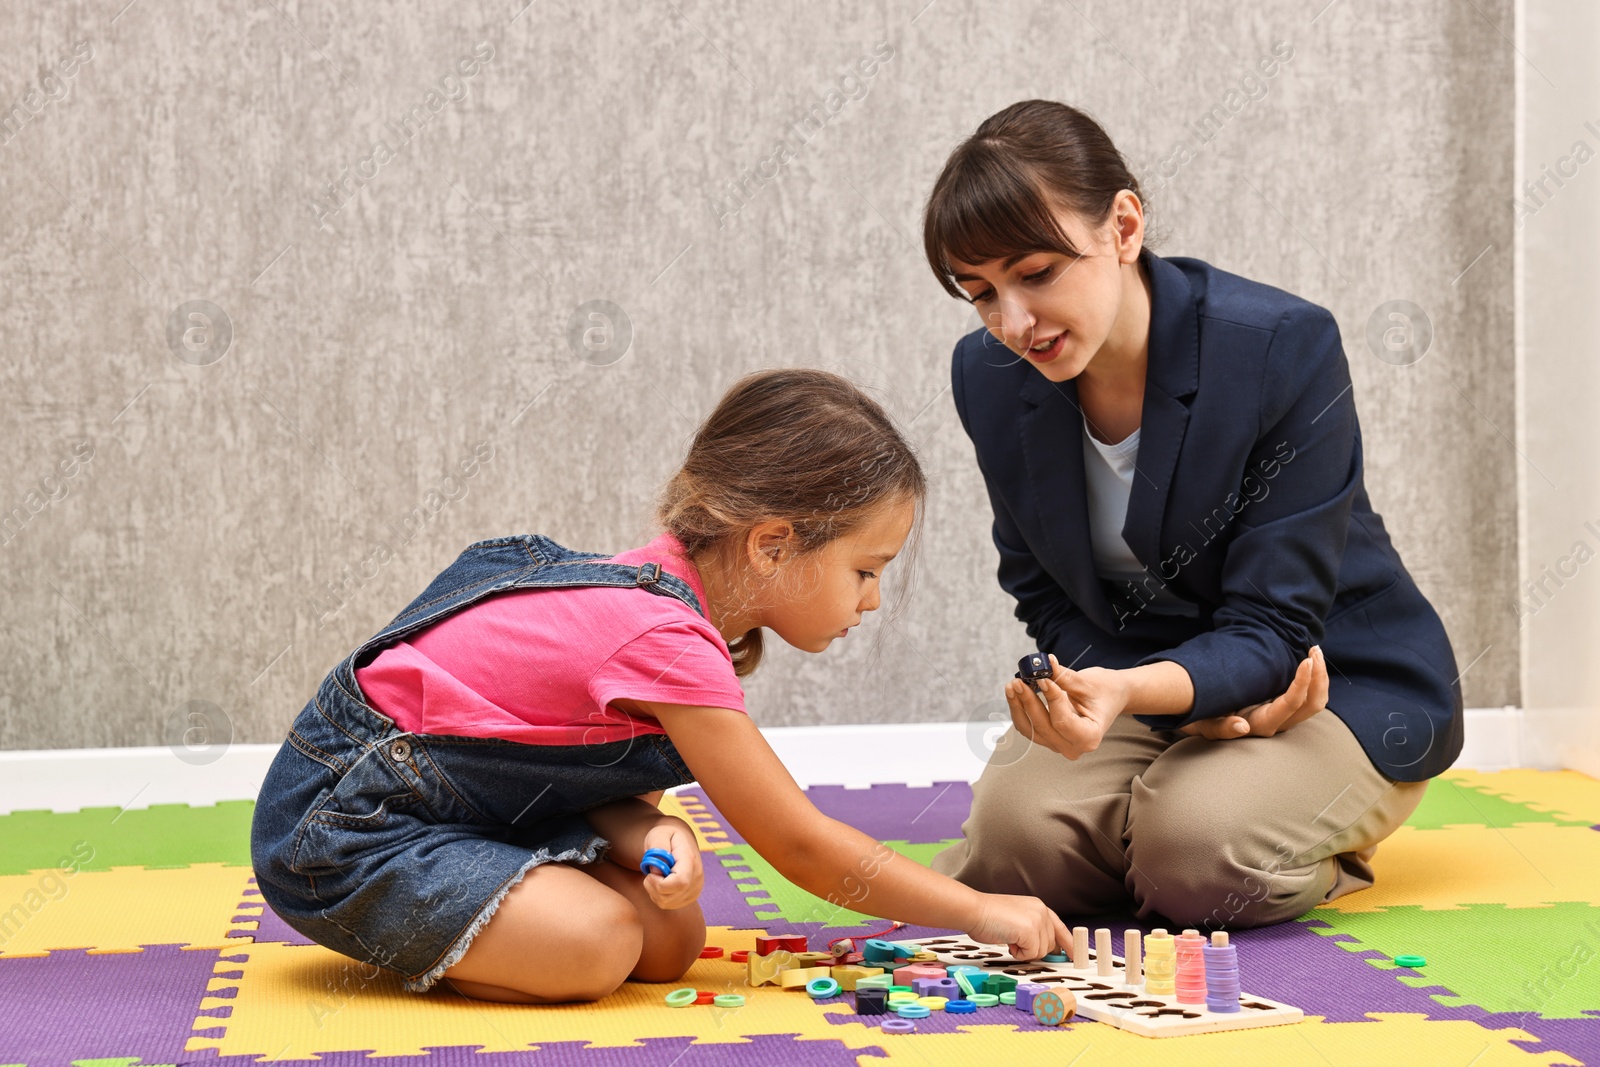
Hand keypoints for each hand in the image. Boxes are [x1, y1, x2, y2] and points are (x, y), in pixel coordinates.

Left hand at [638, 819, 702, 909]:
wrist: (679, 840)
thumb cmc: (666, 836)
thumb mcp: (658, 834)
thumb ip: (657, 847)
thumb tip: (657, 871)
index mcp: (690, 859)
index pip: (680, 882)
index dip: (660, 883)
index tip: (650, 874)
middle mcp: (697, 876)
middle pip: (671, 895)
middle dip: (653, 887)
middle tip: (649, 873)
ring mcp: (695, 889)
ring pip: (667, 902)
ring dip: (654, 892)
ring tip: (655, 876)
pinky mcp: (690, 897)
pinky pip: (668, 905)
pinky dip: (658, 896)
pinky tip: (660, 883)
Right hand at [966, 892, 1072, 960]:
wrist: (974, 910)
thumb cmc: (988, 916)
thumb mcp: (1017, 919)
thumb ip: (1033, 929)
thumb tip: (1044, 949)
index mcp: (1039, 907)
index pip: (1060, 928)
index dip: (1068, 944)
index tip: (1075, 957)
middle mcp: (1042, 912)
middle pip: (1050, 945)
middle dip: (1033, 949)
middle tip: (1015, 940)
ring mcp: (1037, 921)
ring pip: (1041, 952)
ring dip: (1024, 951)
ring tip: (1009, 937)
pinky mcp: (1030, 931)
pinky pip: (1031, 954)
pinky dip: (1018, 953)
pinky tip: (1008, 940)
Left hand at [1004, 655, 1126, 759]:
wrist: (1109, 696)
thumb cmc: (1104, 690)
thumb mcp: (1087, 682)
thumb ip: (1063, 677)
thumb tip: (1043, 664)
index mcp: (1090, 737)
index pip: (1064, 722)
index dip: (1051, 700)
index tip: (1042, 679)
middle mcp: (1073, 747)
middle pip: (1043, 727)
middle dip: (1028, 702)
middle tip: (1019, 681)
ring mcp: (1058, 745)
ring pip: (1030, 729)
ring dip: (1018, 707)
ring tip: (1013, 685)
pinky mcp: (1047, 738)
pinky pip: (1027, 727)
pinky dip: (1019, 709)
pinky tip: (1014, 692)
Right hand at [1179, 645, 1329, 740]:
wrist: (1204, 720)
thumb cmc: (1204, 719)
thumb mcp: (1205, 725)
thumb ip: (1222, 728)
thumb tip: (1243, 726)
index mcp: (1262, 724)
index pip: (1291, 704)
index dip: (1302, 683)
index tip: (1306, 659)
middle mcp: (1278, 723)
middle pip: (1313, 704)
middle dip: (1319, 676)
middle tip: (1314, 649)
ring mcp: (1284, 715)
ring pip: (1316, 701)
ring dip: (1321, 676)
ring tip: (1314, 651)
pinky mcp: (1284, 707)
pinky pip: (1309, 695)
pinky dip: (1314, 678)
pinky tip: (1309, 660)